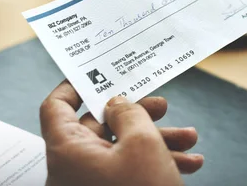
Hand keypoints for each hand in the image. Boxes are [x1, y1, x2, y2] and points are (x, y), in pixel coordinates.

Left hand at [40, 81, 203, 185]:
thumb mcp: (142, 143)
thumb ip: (129, 113)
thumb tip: (117, 102)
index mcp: (68, 151)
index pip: (56, 108)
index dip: (74, 87)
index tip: (98, 73)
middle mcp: (74, 168)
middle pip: (99, 127)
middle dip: (138, 115)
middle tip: (163, 105)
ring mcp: (92, 185)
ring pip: (121, 150)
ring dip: (158, 140)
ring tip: (190, 139)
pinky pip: (129, 171)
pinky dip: (157, 163)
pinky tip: (189, 163)